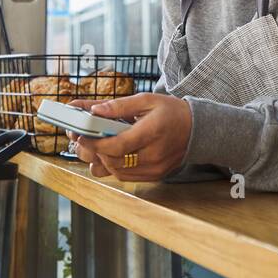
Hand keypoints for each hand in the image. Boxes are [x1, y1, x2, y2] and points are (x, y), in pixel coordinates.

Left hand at [65, 94, 191, 181]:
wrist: (197, 129)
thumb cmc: (171, 112)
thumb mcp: (147, 99)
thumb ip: (119, 105)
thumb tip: (95, 110)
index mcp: (152, 132)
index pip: (116, 146)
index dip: (94, 143)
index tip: (81, 136)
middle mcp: (154, 155)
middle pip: (114, 162)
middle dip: (93, 152)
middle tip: (81, 140)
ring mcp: (155, 168)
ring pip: (117, 173)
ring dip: (102, 161)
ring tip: (94, 147)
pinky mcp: (154, 176)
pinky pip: (126, 177)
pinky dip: (114, 167)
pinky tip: (109, 155)